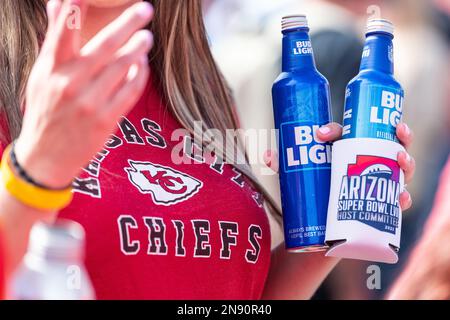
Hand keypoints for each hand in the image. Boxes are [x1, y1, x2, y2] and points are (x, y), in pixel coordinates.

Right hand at [14, 0, 153, 188]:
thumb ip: (55, 41)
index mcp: (50, 69)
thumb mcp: (42, 75)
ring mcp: (90, 103)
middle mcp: (69, 84)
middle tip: (145, 9)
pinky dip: (139, 75)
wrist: (46, 156)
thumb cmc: (45, 110)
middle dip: (127, 24)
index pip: (62, 33)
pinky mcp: (107, 120)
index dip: (74, 9)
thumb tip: (59, 3)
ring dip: (138, 49)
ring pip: (122, 67)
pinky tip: (142, 65)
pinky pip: (130, 91)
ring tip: (147, 38)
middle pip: (104, 46)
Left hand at [263, 122, 415, 210]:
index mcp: (346, 149)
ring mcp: (378, 182)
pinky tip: (401, 197)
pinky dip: (403, 198)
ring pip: (401, 167)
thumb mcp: (298, 178)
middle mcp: (368, 161)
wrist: (319, 227)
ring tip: (400, 157)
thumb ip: (283, 165)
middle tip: (396, 128)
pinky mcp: (381, 204)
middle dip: (398, 133)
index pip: (346, 132)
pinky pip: (399, 199)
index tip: (319, 134)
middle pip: (387, 143)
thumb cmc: (312, 192)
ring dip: (407, 160)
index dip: (334, 129)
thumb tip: (267, 155)